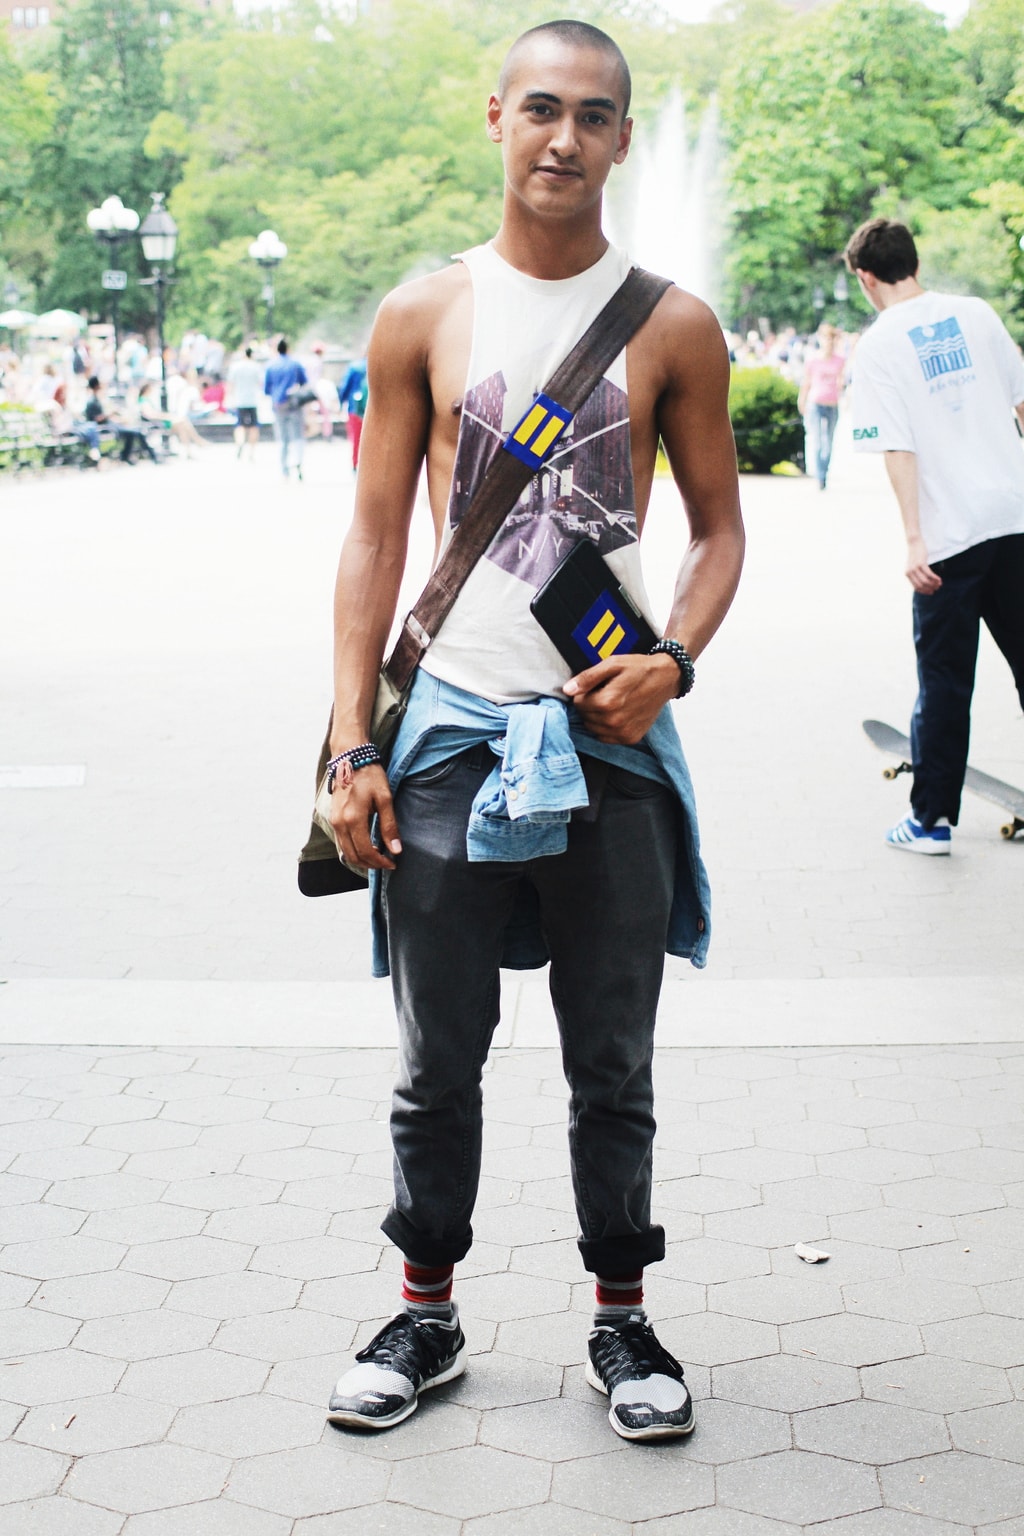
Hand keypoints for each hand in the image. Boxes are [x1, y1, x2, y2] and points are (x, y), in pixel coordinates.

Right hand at [326, 764, 401, 871]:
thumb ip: (389, 826)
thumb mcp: (385, 799)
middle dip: (371, 864)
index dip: (379, 862)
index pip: (365, 851)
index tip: (392, 863)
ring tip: (377, 858)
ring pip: (345, 851)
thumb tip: (396, 850)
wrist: (350, 758)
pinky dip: (353, 850)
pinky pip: (341, 842)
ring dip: (361, 859)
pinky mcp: (333, 818)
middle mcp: (339, 823)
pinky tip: (366, 848)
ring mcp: (333, 821)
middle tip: (386, 863)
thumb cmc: (369, 776)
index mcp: (353, 819)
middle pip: (353, 855)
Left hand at [563, 653, 679, 743]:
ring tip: (612, 703)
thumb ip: (588, 677)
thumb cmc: (639, 669)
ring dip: (596, 717)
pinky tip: (617, 714)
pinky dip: (606, 727)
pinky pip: (605, 737)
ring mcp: (623, 732)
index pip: (578, 703)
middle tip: (606, 692)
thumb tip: (568, 690)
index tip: (597, 686)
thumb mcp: (612, 664)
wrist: (666, 679)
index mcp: (608, 702)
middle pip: (584, 717)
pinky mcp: (630, 738)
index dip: (584, 692)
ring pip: (592, 728)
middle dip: (590, 705)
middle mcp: (615, 721)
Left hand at [905, 535, 941, 594]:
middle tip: (937, 587)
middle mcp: (909, 572)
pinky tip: (939, 579)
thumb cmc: (916, 554)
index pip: (916, 587)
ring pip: (925, 581)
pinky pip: (929, 574)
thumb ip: (916, 573)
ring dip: (934, 584)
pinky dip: (935, 578)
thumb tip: (925, 583)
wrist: (914, 543)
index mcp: (907, 574)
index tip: (931, 592)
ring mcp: (914, 568)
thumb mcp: (914, 565)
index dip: (924, 591)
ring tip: (939, 583)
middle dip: (930, 588)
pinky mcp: (921, 564)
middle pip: (921, 585)